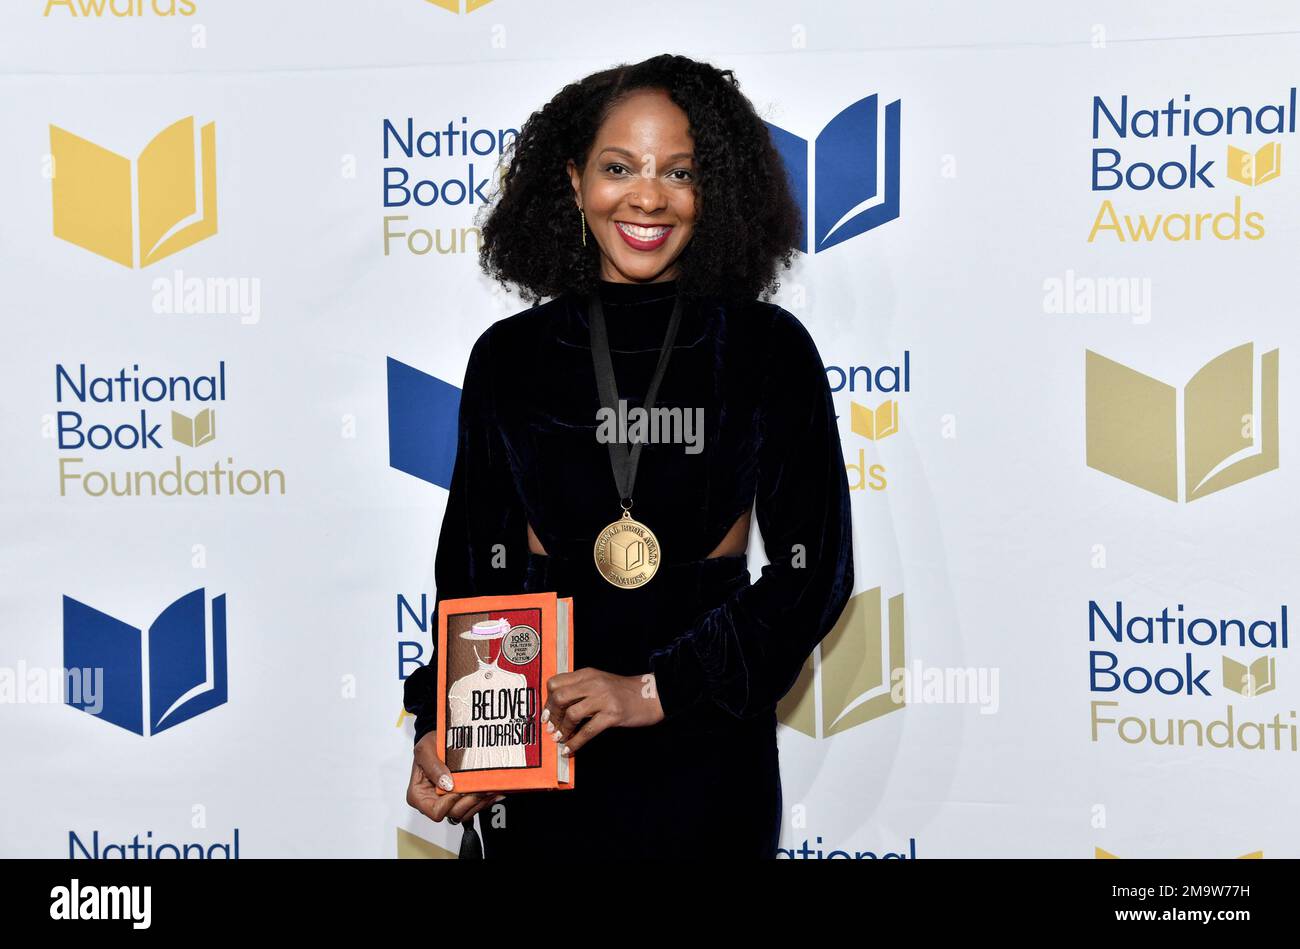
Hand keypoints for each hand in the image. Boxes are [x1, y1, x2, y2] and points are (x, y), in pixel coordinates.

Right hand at [407, 732, 502, 825]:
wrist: (441, 738)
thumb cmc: (429, 744)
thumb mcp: (425, 750)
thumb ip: (432, 766)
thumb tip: (446, 784)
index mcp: (419, 795)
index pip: (435, 811)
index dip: (450, 803)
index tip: (459, 789)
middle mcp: (433, 801)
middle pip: (454, 813)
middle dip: (469, 801)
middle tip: (481, 788)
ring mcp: (448, 802)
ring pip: (466, 813)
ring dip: (480, 802)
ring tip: (490, 788)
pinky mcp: (460, 799)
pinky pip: (474, 807)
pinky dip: (486, 800)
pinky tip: (493, 791)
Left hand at [542, 669, 664, 756]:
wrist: (651, 694)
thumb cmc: (624, 691)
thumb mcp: (599, 681)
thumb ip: (580, 688)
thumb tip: (557, 706)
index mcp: (587, 674)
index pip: (556, 682)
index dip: (547, 700)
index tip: (546, 713)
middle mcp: (593, 683)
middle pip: (559, 696)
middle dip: (551, 715)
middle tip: (551, 727)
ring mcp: (603, 698)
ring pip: (572, 714)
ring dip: (562, 730)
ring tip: (560, 738)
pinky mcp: (612, 714)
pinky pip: (587, 731)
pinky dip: (575, 743)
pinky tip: (570, 749)